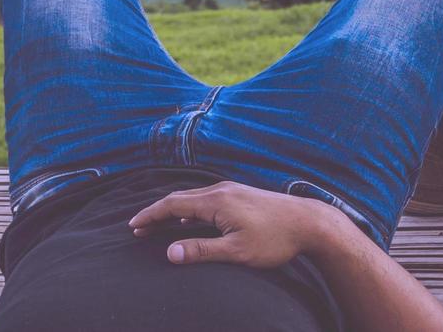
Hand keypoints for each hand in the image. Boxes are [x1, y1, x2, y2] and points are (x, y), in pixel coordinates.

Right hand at [128, 181, 349, 267]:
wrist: (309, 222)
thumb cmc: (275, 239)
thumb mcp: (236, 251)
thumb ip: (202, 250)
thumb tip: (170, 252)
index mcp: (216, 201)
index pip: (172, 204)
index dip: (150, 215)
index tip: (133, 225)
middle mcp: (221, 189)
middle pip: (180, 198)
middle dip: (157, 212)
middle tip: (138, 227)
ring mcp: (233, 190)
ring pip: (194, 197)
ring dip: (173, 210)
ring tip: (158, 225)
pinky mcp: (241, 194)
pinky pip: (207, 198)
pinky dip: (190, 208)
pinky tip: (190, 220)